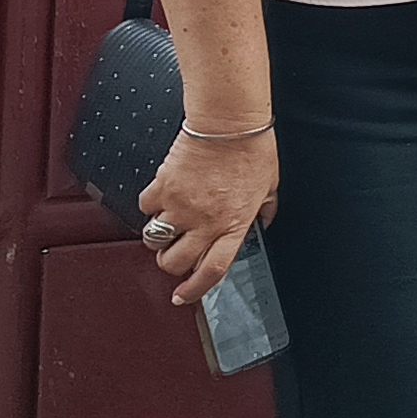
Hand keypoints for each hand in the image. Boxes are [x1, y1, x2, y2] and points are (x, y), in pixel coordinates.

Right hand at [139, 128, 279, 308]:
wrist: (228, 122)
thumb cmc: (252, 148)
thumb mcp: (270, 184)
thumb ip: (264, 208)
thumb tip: (264, 220)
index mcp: (233, 224)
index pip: (212, 270)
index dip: (195, 289)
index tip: (183, 295)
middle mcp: (204, 221)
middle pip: (175, 262)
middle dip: (171, 263)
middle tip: (175, 252)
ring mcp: (180, 206)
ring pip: (154, 239)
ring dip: (158, 238)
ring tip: (168, 224)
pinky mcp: (162, 188)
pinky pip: (146, 207)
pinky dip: (150, 205)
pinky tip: (163, 196)